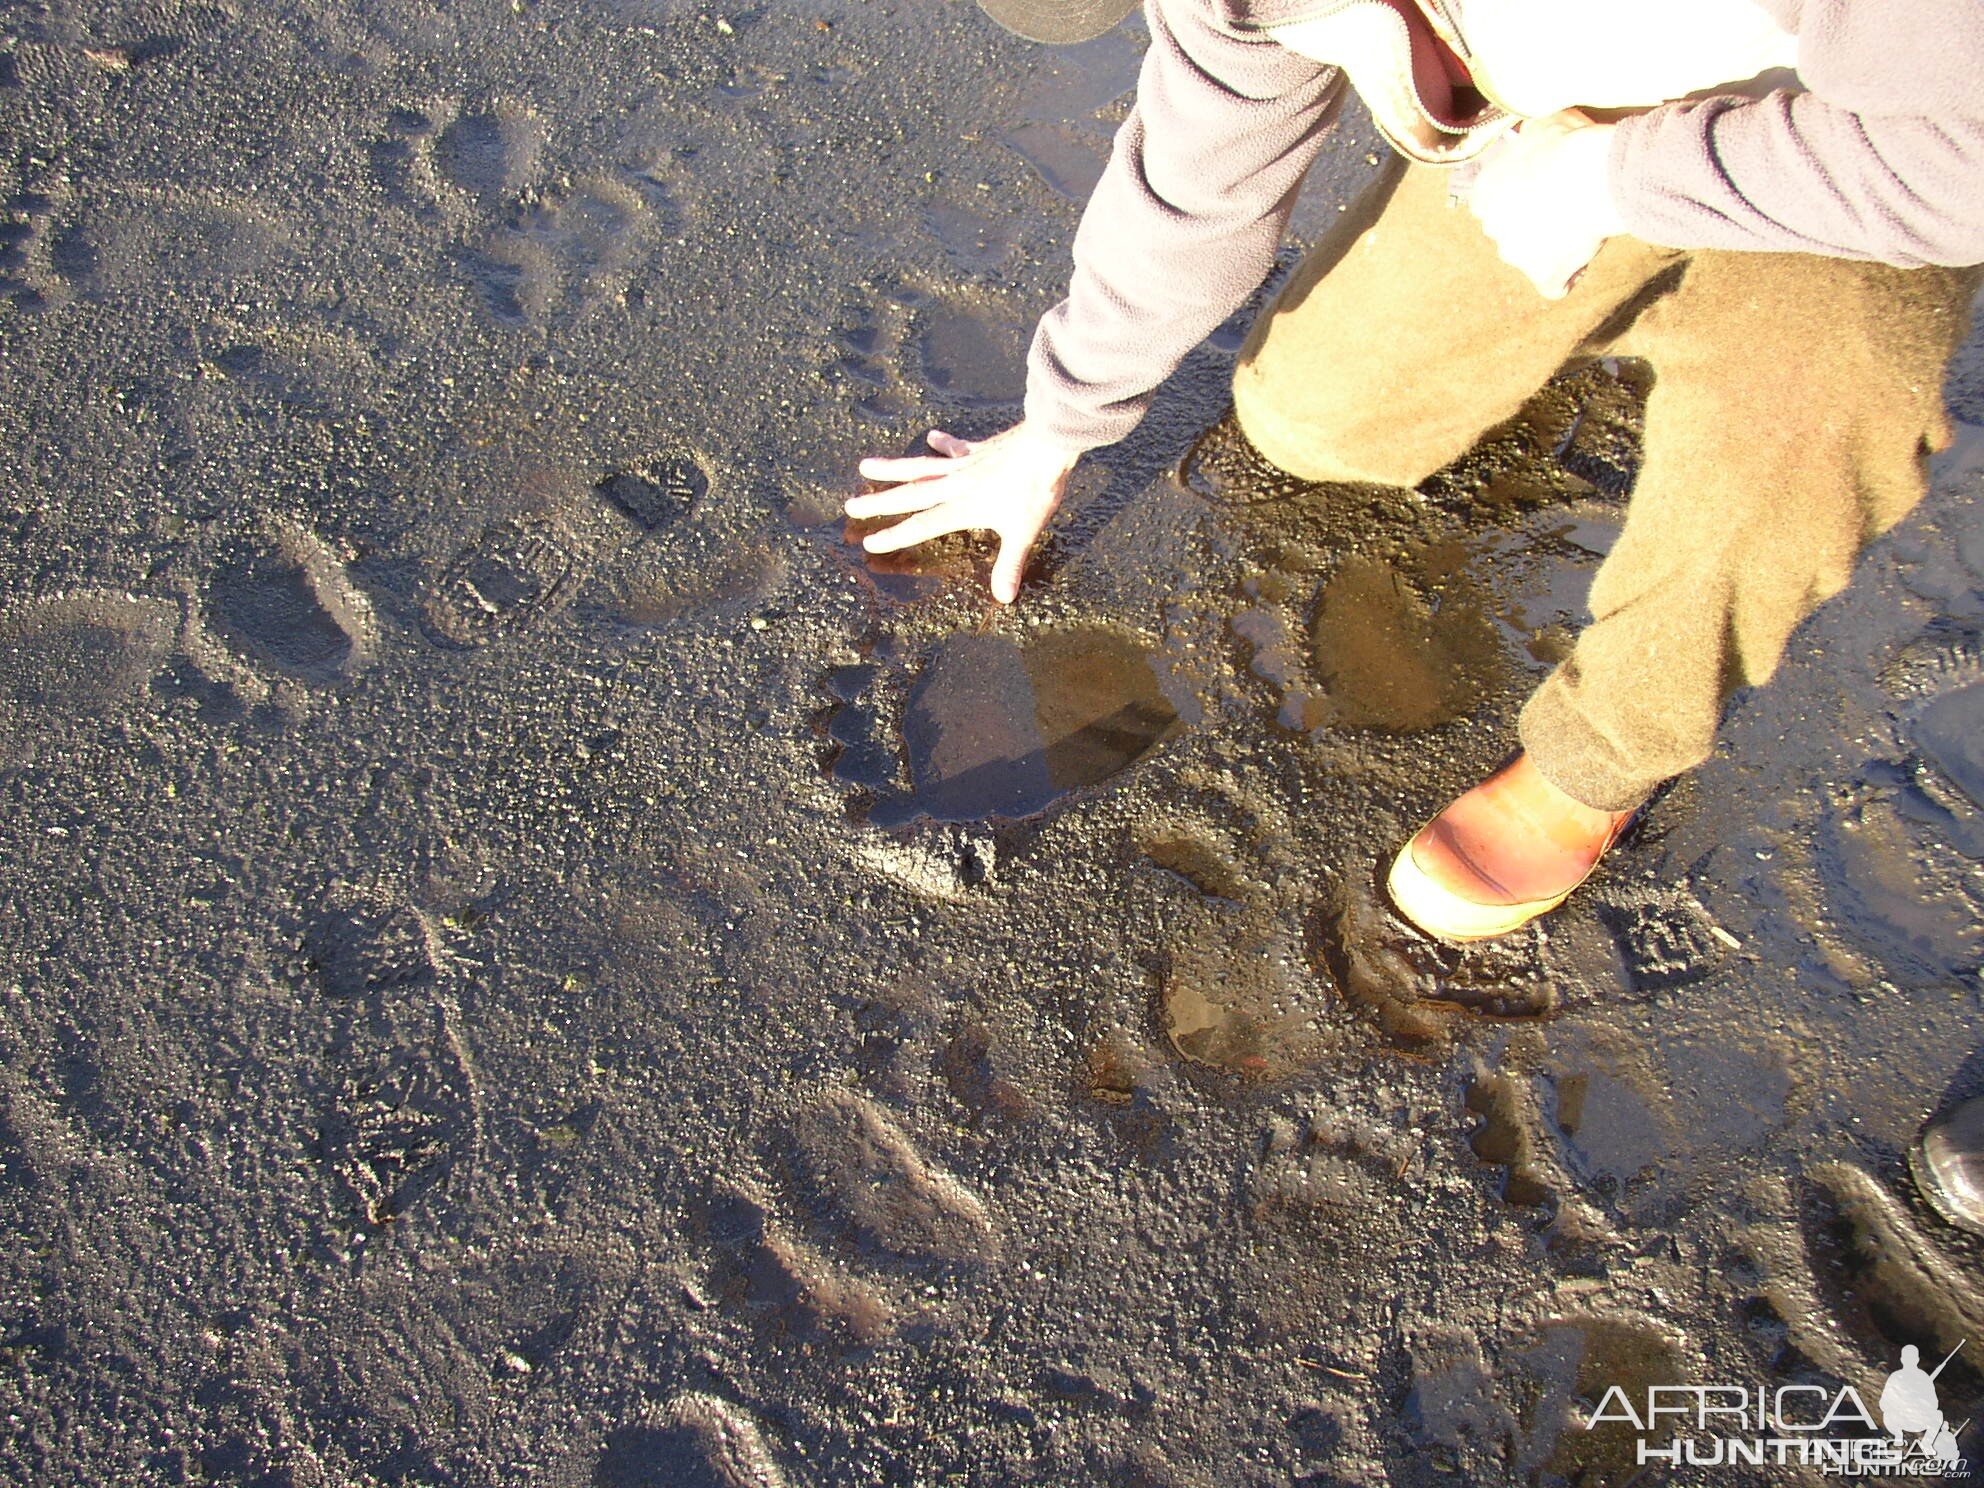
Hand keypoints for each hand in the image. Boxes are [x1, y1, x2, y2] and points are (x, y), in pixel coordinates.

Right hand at [847, 424, 1079, 604]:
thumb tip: (1004, 597)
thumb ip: (1010, 564)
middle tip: (850, 506)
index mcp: (962, 507)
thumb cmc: (1036, 489)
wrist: (1048, 445)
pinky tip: (931, 436)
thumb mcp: (1024, 531)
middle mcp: (955, 485)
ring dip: (892, 467)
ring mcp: (963, 464)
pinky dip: (943, 442)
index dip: (894, 536)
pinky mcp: (978, 450)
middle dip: (878, 503)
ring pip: (920, 466)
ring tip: (865, 465)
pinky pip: (955, 447)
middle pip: (909, 495)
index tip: (869, 543)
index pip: (920, 525)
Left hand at [1467, 110, 1625, 298]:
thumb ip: (1529, 138)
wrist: (1591, 175)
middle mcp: (1492, 227)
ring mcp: (1516, 255)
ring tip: (1580, 231)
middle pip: (1509, 232)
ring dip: (1548, 251)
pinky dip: (1566, 278)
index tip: (1539, 190)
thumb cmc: (1566, 145)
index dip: (1517, 198)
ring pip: (1529, 258)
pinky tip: (1581, 265)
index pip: (1491, 203)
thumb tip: (1533, 133)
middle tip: (1563, 209)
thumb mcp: (1541, 126)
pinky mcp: (1544, 276)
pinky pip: (1554, 286)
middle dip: (1531, 225)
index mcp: (1484, 192)